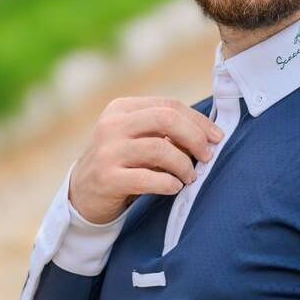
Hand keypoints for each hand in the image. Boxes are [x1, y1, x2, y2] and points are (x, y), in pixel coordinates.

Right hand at [68, 96, 224, 223]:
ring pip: (160, 148)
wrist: (82, 194)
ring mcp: (107, 151)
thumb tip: (209, 135)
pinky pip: (148, 178)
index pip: (169, 105)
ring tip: (190, 176)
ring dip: (183, 164)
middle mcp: (112, 125)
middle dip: (194, 137)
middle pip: (166, 119)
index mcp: (122, 108)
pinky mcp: (106, 178)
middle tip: (208, 156)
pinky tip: (175, 187)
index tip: (217, 137)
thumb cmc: (122, 163)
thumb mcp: (136, 138)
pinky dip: (168, 183)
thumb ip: (164, 131)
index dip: (198, 120)